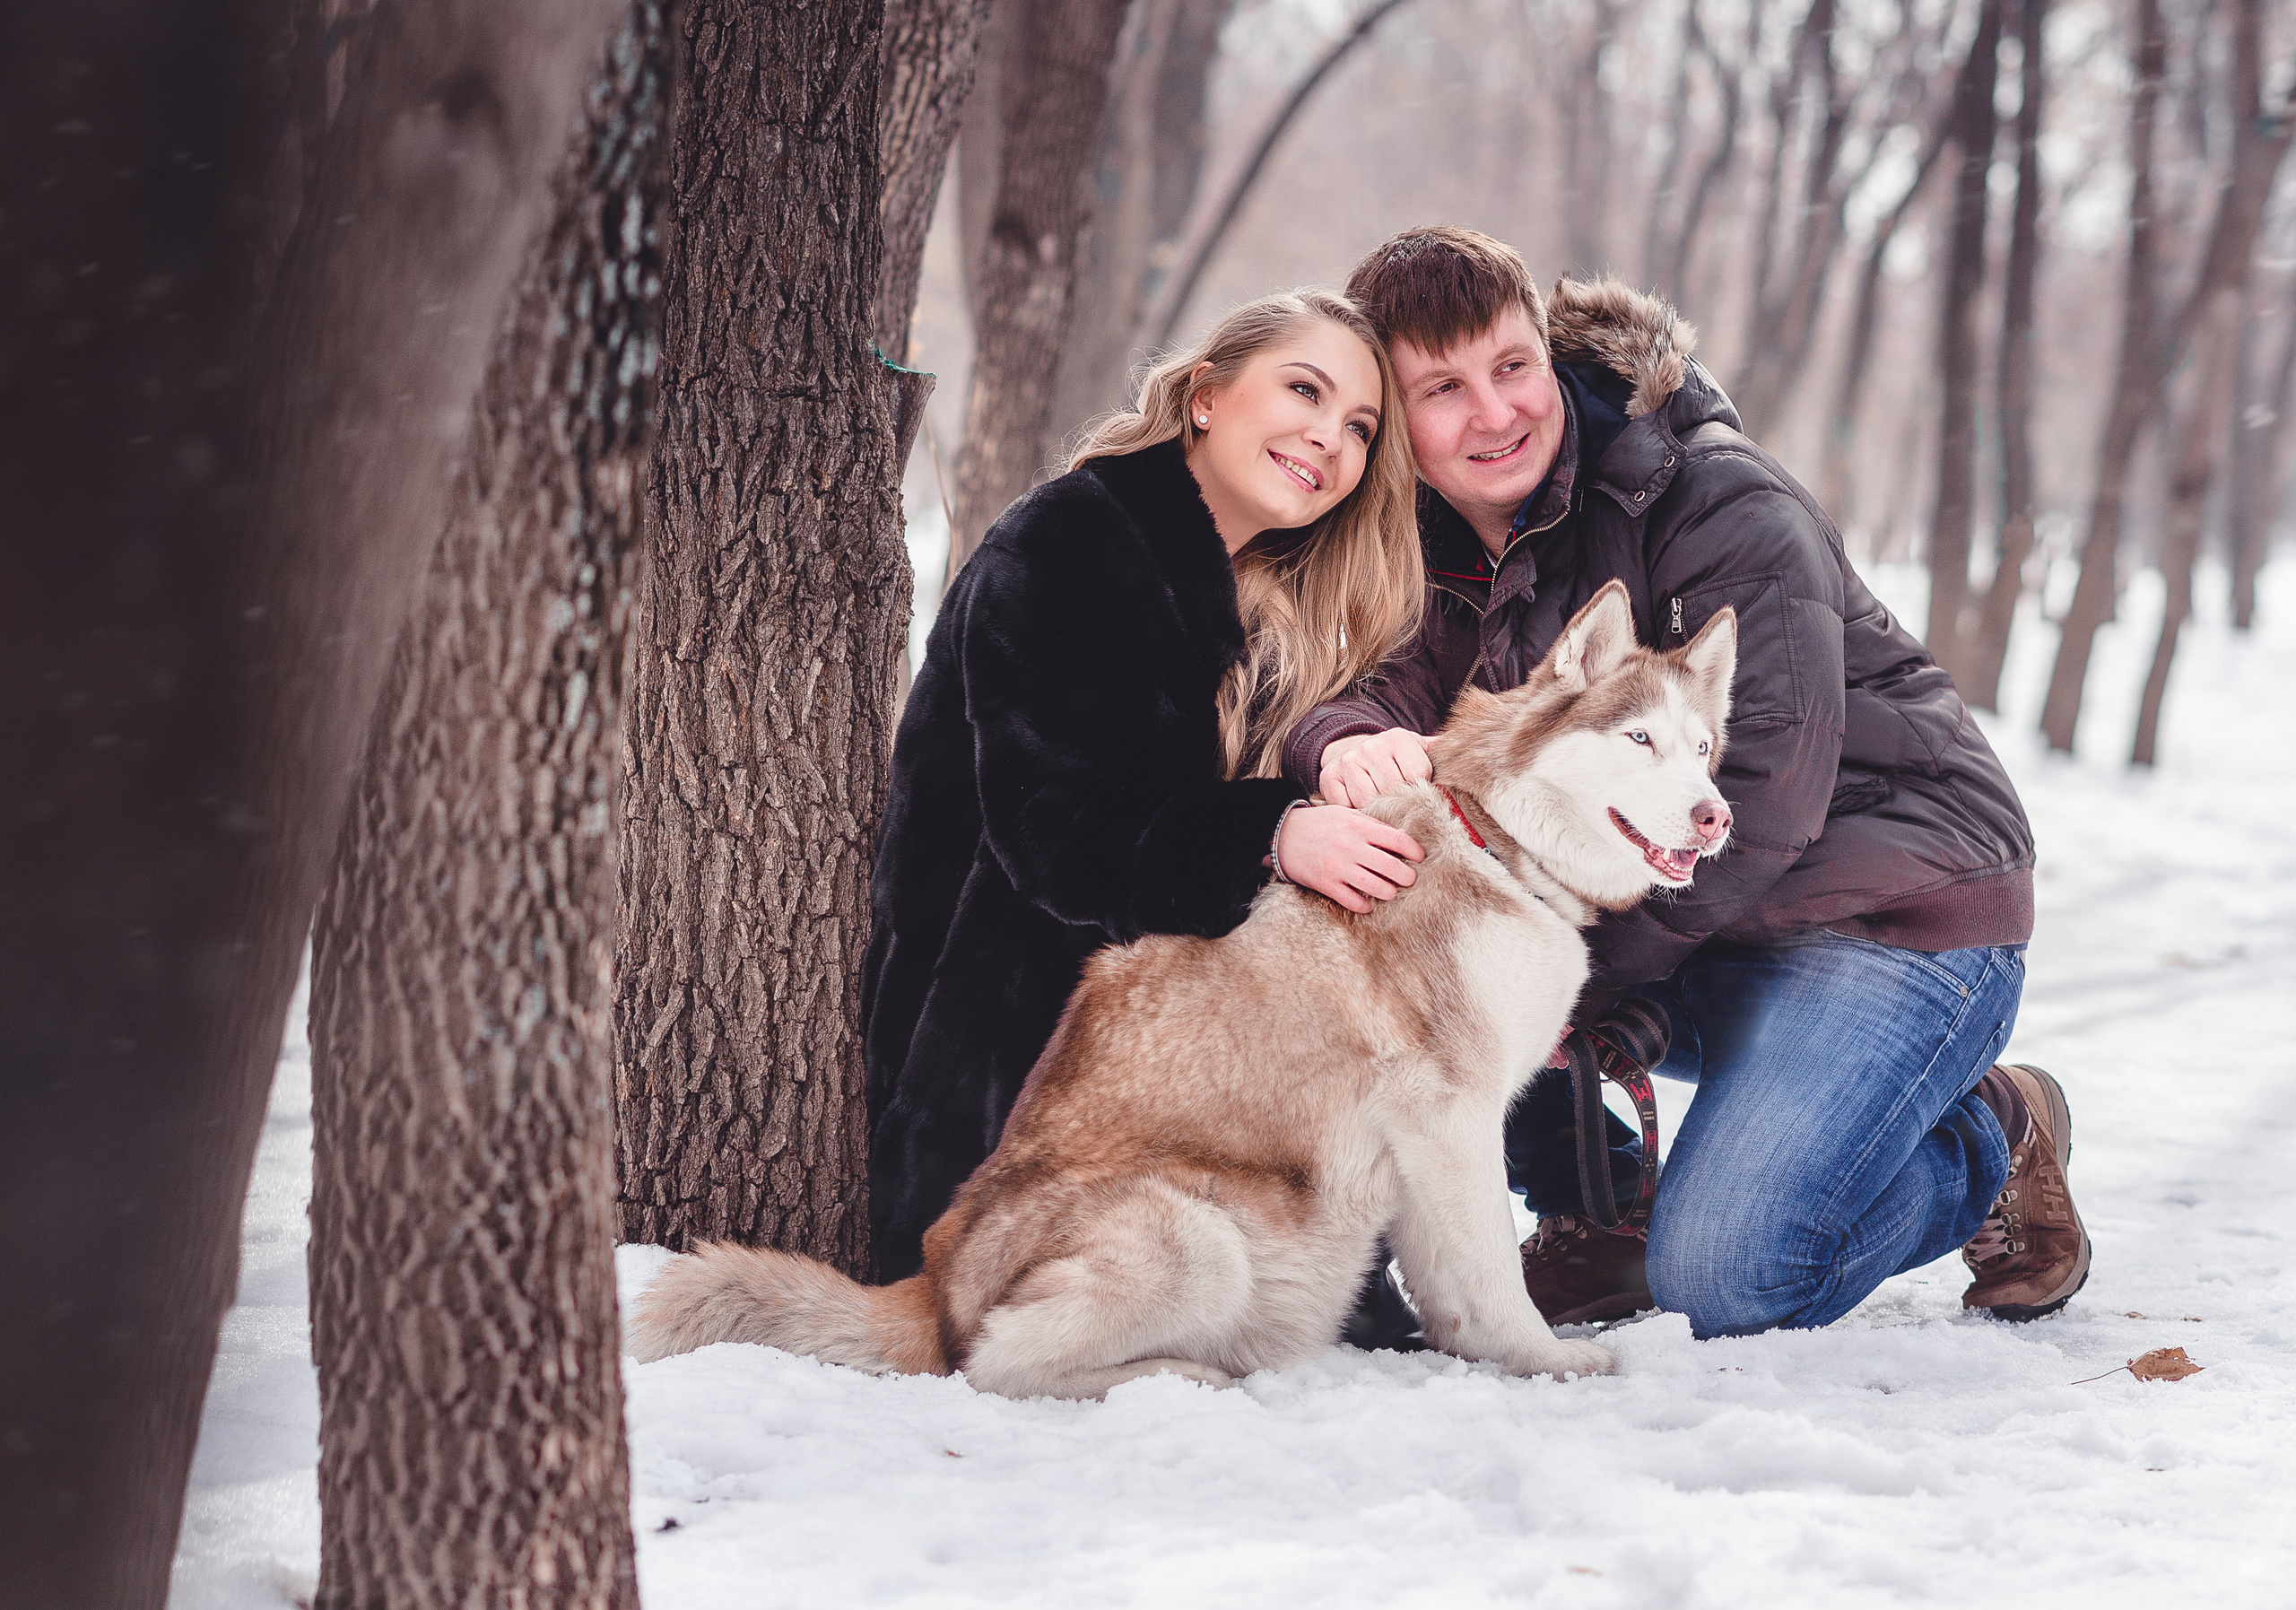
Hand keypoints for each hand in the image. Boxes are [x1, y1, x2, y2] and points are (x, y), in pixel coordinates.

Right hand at [1277, 803, 1423, 913]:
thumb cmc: (1320, 823)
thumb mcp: (1347, 814)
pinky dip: (1365, 905)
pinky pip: (1353, 901)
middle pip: (1392, 867)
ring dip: (1389, 892)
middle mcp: (1351, 847)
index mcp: (1359, 827)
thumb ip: (1372, 825)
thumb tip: (1400, 839)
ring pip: (1376, 887)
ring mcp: (1338, 867)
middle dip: (1407, 876)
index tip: (1419, 857)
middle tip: (1409, 879)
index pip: (1399, 840)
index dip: (1415, 851)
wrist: (1283, 834)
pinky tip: (1368, 903)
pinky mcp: (1325, 883)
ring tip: (1391, 891)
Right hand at [1319, 727, 1433, 808]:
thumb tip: (1470, 755)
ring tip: (1385, 812)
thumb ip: (1439, 753)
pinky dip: (1356, 814)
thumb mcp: (1416, 749)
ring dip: (1379, 812)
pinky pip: (1347, 806)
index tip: (1419, 791)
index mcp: (1397, 738)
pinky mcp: (1329, 777)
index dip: (1421, 788)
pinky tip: (1364, 812)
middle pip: (1393, 790)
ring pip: (1369, 802)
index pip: (1417, 774)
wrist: (1350, 749)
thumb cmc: (1392, 758)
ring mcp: (1348, 762)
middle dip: (1400, 804)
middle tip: (1404, 810)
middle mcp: (1371, 747)